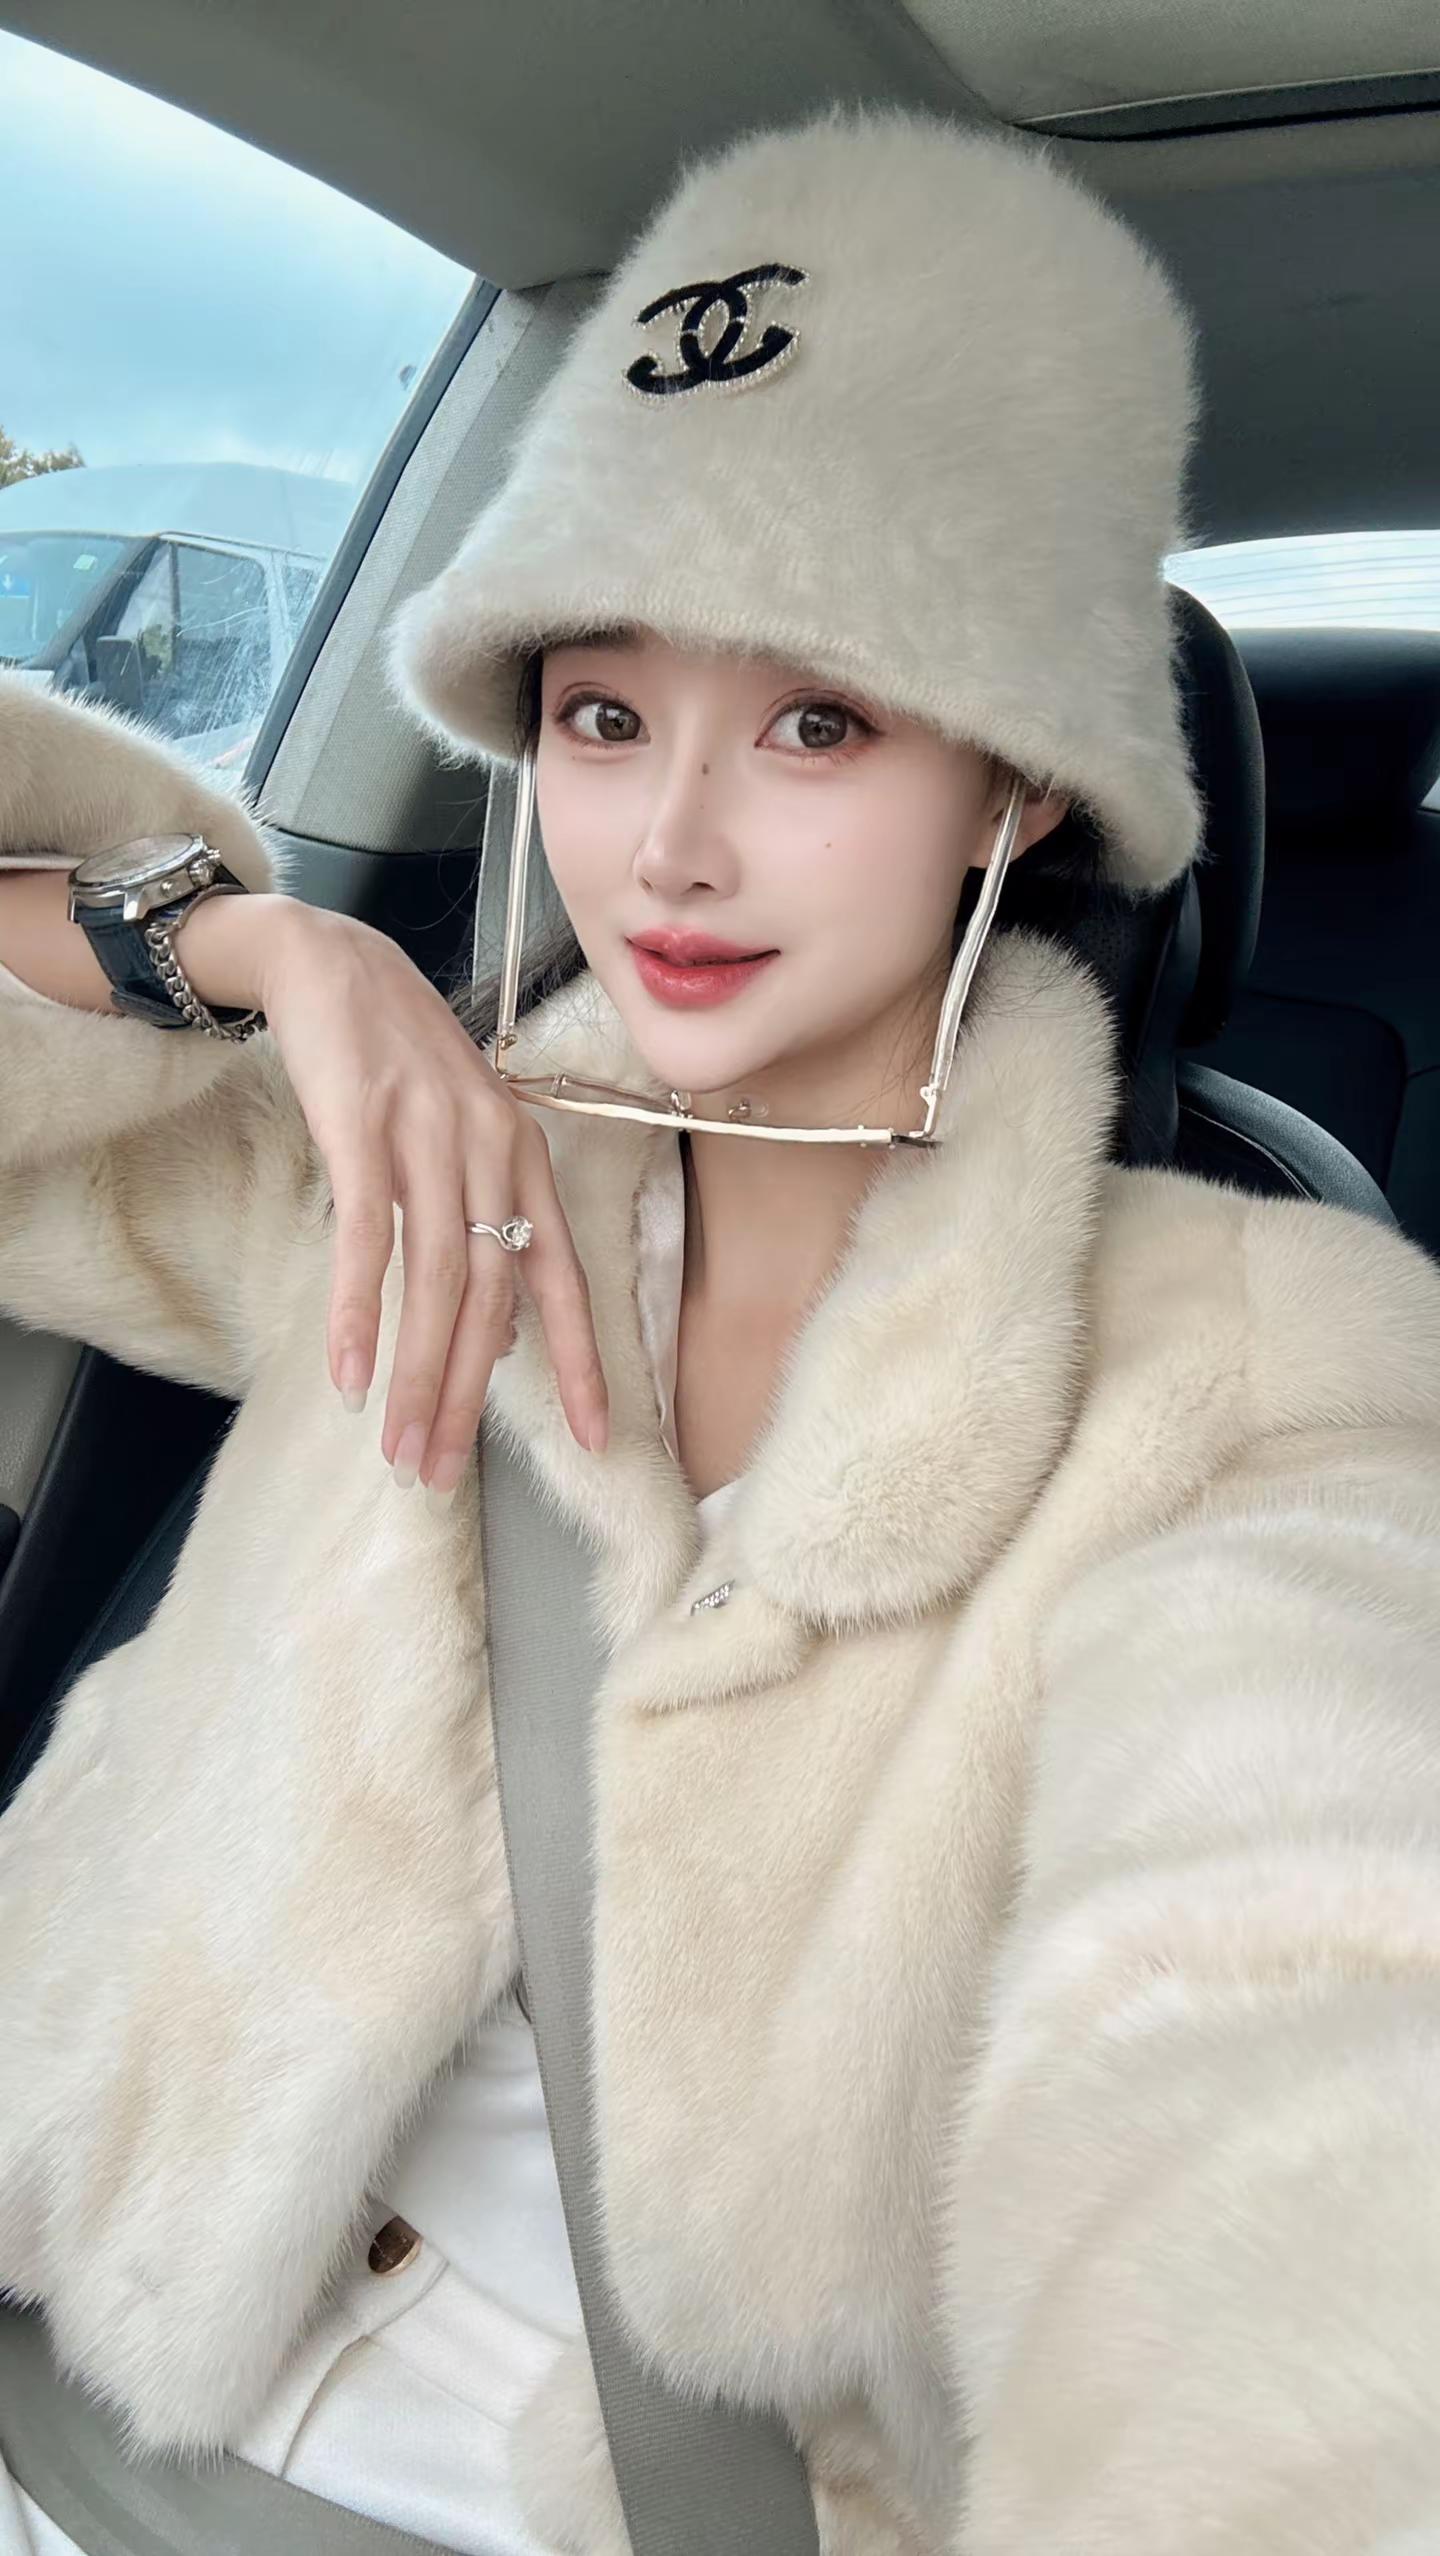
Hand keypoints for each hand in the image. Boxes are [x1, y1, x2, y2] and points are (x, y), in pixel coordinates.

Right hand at [180, 893, 608, 1490]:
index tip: (601, 1438)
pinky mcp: (364, 1126)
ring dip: (417, 1373)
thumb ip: (483, 1232)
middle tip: (440, 1470)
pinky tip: (348, 1372)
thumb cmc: (397, 1064)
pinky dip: (359, 1312)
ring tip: (399, 1445)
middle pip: (493, 1295)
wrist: (332, 962)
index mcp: (526, 1158)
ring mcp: (431, 1136)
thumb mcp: (457, 1143)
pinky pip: (367, 1239)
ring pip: (438, 1280)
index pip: (565, 1277)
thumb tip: (496, 1340)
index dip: (583, 1360)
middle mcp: (494, 1149)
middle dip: (467, 1394)